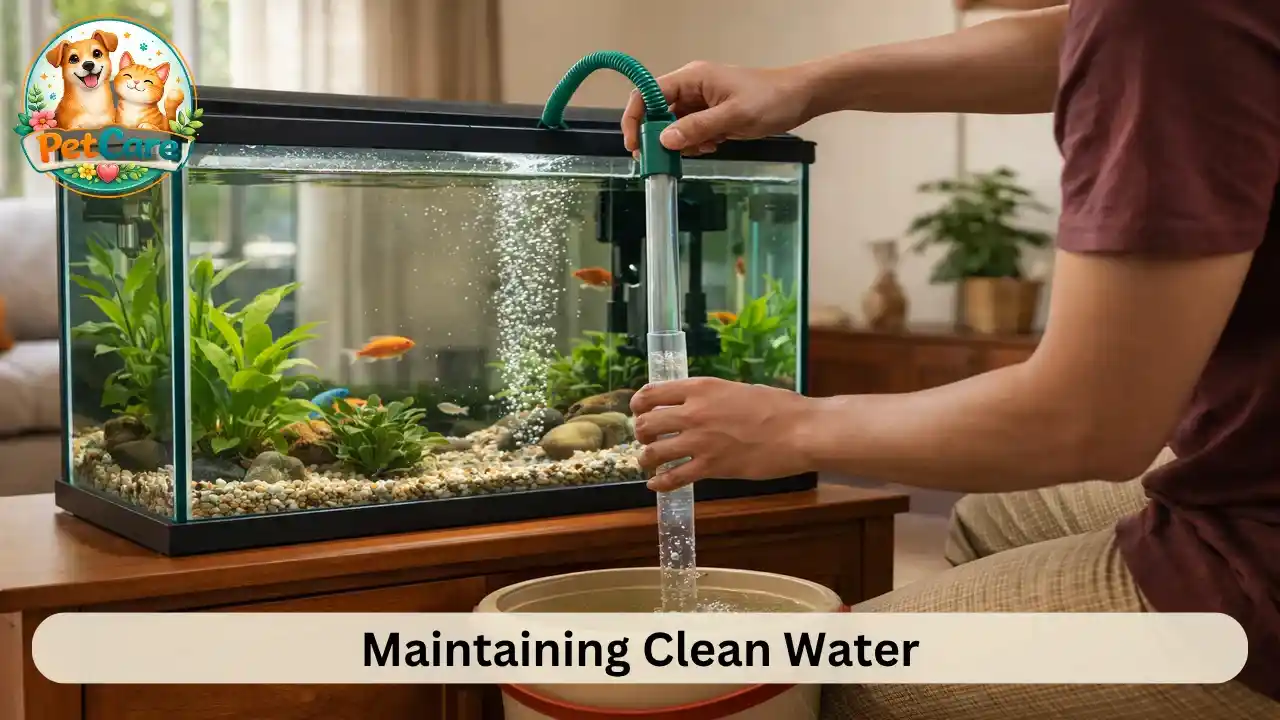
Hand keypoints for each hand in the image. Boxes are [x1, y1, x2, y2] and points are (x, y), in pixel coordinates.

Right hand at [621, 62, 814, 157]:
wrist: (800, 98)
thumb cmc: (771, 99)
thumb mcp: (733, 116)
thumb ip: (698, 128)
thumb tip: (665, 140)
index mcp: (692, 78)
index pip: (648, 94)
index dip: (636, 118)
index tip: (636, 144)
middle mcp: (692, 88)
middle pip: (657, 112)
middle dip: (658, 137)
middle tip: (662, 159)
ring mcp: (701, 102)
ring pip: (674, 126)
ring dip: (681, 143)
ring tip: (703, 148)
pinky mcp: (711, 115)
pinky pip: (691, 132)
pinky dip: (696, 143)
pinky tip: (713, 146)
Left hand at [630, 377, 815, 490]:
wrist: (799, 432)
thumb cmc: (778, 407)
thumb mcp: (737, 390)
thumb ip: (712, 397)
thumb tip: (698, 404)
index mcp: (700, 388)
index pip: (651, 393)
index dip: (639, 404)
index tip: (639, 411)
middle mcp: (694, 412)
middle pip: (646, 424)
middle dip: (642, 433)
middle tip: (648, 439)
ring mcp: (700, 441)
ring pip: (654, 452)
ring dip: (647, 459)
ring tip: (649, 462)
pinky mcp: (711, 467)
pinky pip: (674, 477)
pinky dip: (660, 483)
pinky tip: (656, 485)